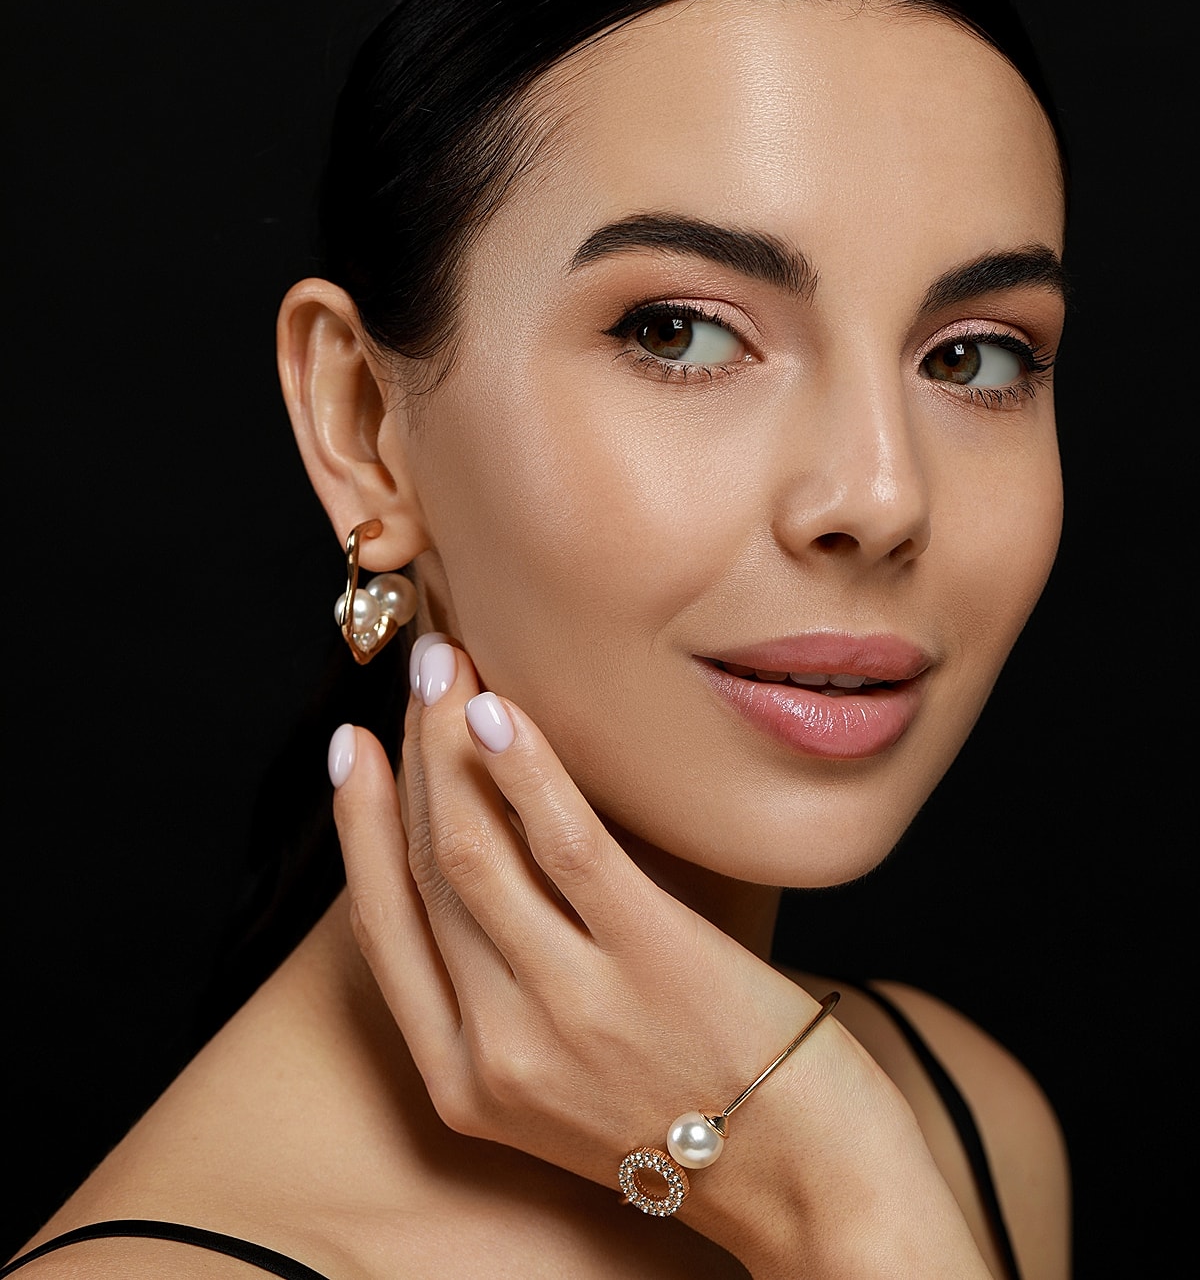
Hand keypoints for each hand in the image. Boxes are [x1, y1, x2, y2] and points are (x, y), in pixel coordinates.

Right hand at [329, 639, 989, 1277]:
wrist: (813, 1189)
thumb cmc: (692, 1119)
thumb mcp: (565, 1088)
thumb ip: (511, 999)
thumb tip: (489, 863)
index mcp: (465, 1084)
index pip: (383, 930)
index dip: (358, 829)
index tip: (353, 752)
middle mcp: (500, 1049)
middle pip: (427, 870)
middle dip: (410, 752)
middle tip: (421, 669)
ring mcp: (572, 1008)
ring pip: (474, 849)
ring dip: (451, 741)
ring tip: (452, 664)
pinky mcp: (653, 962)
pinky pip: (567, 847)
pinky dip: (526, 772)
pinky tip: (502, 713)